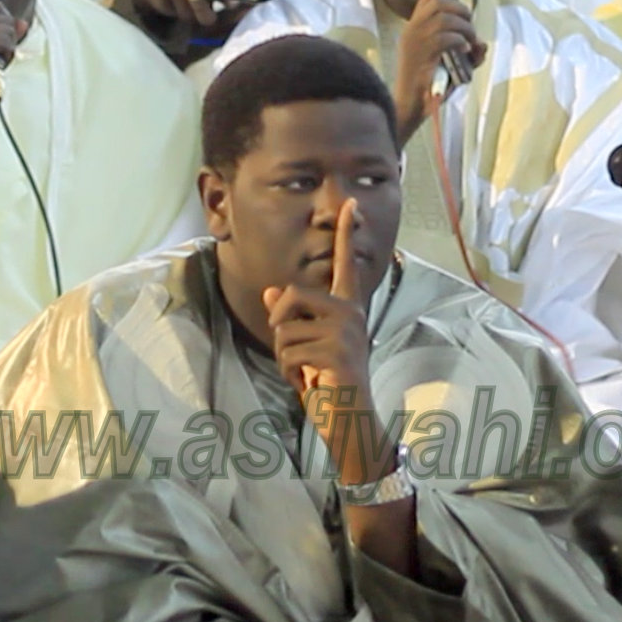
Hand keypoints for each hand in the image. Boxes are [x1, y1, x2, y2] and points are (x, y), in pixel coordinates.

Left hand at [263, 199, 384, 484]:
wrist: (348, 418)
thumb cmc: (328, 382)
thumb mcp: (305, 346)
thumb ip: (291, 318)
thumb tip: (271, 292)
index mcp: (346, 307)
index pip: (344, 264)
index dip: (345, 233)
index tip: (349, 203)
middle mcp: (350, 313)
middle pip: (291, 296)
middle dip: (280, 326)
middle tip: (296, 354)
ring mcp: (345, 331)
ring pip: (285, 330)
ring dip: (285, 357)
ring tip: (307, 372)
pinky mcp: (336, 351)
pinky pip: (290, 351)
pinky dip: (290, 372)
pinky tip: (310, 383)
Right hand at [391, 0, 483, 138]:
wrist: (411, 106)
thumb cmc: (428, 87)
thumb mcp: (450, 65)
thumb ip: (467, 54)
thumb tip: (483, 46)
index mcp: (414, 29)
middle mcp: (412, 31)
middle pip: (439, 3)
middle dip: (461, 10)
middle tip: (470, 28)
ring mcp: (416, 42)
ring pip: (445, 18)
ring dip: (464, 27)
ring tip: (469, 42)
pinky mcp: (423, 54)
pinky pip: (446, 37)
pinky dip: (460, 41)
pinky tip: (465, 51)